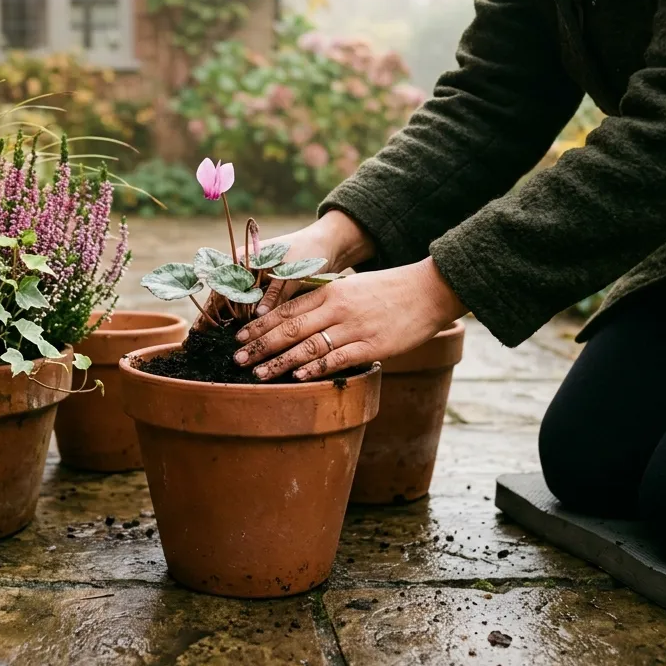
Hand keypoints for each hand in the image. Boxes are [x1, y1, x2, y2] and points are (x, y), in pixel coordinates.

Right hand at [192, 211, 374, 330]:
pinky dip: (244, 321)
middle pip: (223, 297)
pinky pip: (249, 307)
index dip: (210, 309)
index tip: (202, 329)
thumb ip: (276, 293)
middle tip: (201, 342)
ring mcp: (252, 280)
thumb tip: (258, 316)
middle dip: (214, 319)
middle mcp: (243, 269)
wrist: (325, 245)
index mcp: (243, 258)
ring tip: (217, 344)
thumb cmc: (308, 253)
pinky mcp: (264, 290)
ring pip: (235, 305)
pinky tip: (241, 338)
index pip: (220, 286)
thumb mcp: (291, 272)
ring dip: (228, 323)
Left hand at [232, 257, 466, 380]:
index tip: (240, 337)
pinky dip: (316, 368)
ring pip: (308, 346)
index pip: (287, 309)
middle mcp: (337, 308)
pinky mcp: (373, 345)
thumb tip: (298, 318)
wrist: (428, 290)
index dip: (261, 325)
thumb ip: (325, 301)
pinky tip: (297, 378)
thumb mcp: (352, 287)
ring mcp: (354, 327)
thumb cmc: (388, 291)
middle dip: (261, 345)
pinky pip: (338, 358)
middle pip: (290, 328)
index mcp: (330, 292)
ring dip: (280, 362)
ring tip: (257, 374)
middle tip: (237, 359)